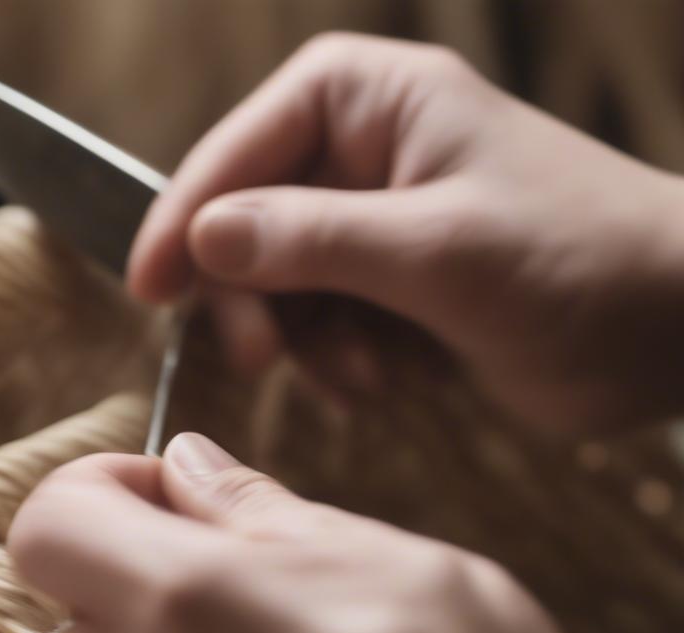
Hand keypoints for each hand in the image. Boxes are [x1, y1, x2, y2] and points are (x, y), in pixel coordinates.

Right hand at [128, 33, 683, 433]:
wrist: (666, 330)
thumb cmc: (576, 262)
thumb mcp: (437, 250)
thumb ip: (313, 240)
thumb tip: (202, 238)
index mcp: (368, 103)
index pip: (240, 147)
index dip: (186, 215)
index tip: (148, 287)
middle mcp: (360, 154)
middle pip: (247, 223)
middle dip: (255, 298)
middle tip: (261, 359)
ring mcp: (372, 224)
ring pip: (278, 285)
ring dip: (307, 342)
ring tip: (366, 378)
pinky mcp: (388, 287)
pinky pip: (319, 323)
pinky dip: (337, 361)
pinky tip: (382, 382)